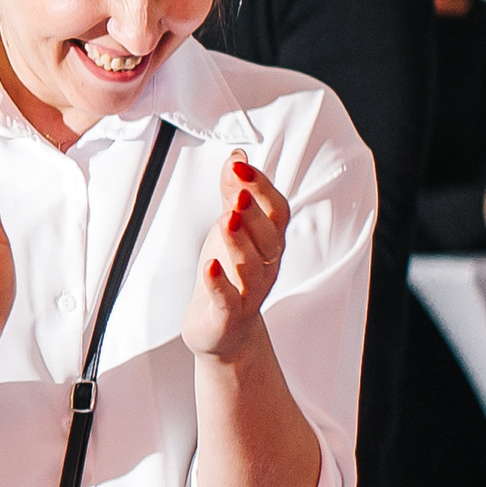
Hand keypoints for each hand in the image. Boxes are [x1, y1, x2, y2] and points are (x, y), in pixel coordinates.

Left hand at [185, 154, 287, 359]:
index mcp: (268, 242)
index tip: (239, 165)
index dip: (261, 186)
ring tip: (225, 221)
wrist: (222, 329)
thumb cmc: (228, 275)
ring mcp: (250, 292)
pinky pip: (229, 299)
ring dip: (239, 242)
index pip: (276, 210)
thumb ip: (233, 194)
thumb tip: (237, 157)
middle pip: (269, 237)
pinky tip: (209, 266)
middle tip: (238, 193)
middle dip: (254, 213)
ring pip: (251, 267)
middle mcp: (266, 265)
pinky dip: (219, 283)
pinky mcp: (230, 315)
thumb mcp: (228, 228)